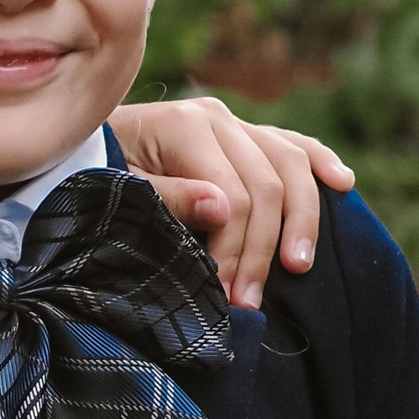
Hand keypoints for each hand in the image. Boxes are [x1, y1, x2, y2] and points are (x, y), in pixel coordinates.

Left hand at [109, 98, 355, 310]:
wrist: (75, 150)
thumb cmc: (91, 176)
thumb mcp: (116, 191)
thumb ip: (167, 198)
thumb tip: (225, 208)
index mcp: (184, 125)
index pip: (235, 195)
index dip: (235, 250)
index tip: (226, 295)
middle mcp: (215, 116)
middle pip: (267, 185)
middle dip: (262, 249)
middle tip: (248, 301)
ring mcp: (232, 121)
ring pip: (291, 165)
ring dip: (301, 219)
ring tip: (298, 266)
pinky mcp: (242, 132)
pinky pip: (292, 144)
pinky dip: (319, 163)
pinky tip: (343, 184)